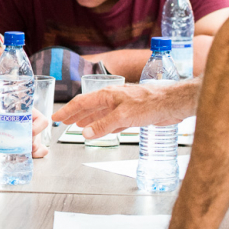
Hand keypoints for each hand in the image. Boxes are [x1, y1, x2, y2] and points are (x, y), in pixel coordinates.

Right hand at [53, 83, 194, 139]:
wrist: (173, 103)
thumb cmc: (150, 103)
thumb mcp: (123, 116)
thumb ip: (103, 125)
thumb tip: (85, 133)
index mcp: (107, 94)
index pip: (82, 102)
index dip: (67, 110)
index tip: (56, 117)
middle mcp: (113, 98)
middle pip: (89, 107)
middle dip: (75, 115)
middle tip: (62, 122)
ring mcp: (122, 106)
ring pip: (100, 114)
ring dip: (88, 120)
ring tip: (77, 125)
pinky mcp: (132, 114)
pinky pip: (112, 120)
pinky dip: (103, 125)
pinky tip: (101, 130)